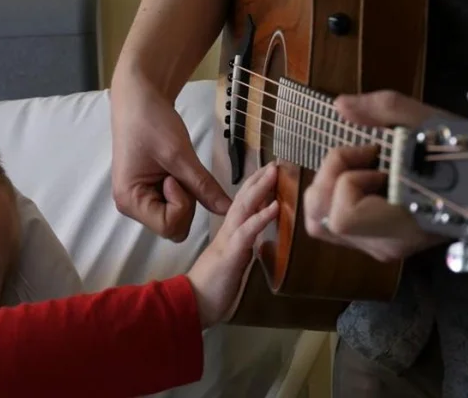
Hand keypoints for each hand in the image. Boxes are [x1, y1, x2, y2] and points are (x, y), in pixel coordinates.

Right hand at [110, 76, 231, 241]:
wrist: (139, 97)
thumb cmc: (152, 121)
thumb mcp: (180, 154)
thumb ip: (203, 186)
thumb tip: (228, 210)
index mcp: (129, 200)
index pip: (170, 226)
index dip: (182, 204)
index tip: (177, 176)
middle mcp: (131, 206)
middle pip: (173, 226)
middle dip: (185, 202)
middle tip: (179, 171)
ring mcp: (140, 200)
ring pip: (176, 217)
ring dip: (185, 195)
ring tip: (175, 166)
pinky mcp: (149, 191)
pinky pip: (173, 204)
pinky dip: (182, 191)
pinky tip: (175, 170)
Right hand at [186, 163, 278, 328]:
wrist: (193, 304)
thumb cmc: (213, 288)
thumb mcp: (233, 264)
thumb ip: (245, 250)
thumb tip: (262, 242)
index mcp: (229, 235)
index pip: (242, 204)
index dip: (255, 187)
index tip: (268, 172)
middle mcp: (228, 233)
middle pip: (243, 199)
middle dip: (259, 180)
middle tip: (275, 163)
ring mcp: (229, 242)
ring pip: (244, 209)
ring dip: (260, 190)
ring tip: (274, 174)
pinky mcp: (231, 254)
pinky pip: (247, 232)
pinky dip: (261, 217)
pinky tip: (274, 206)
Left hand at [303, 91, 449, 261]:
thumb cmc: (463, 154)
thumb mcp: (429, 121)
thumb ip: (385, 109)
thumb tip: (340, 105)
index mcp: (401, 226)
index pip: (343, 217)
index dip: (347, 181)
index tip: (374, 157)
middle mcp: (384, 245)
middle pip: (319, 221)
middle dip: (329, 180)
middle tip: (362, 160)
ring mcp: (377, 247)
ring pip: (317, 223)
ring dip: (328, 188)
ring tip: (361, 170)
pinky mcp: (372, 243)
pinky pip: (332, 223)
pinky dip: (336, 197)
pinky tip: (364, 182)